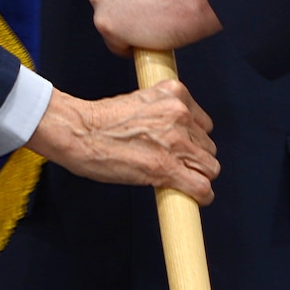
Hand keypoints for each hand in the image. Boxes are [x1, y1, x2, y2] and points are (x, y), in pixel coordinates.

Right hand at [25, 82, 218, 204]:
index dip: (193, 140)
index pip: (203, 123)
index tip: (184, 149)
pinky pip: (201, 187)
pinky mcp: (167, 167)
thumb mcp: (141, 101)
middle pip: (208, 146)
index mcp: (174, 93)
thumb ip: (164, 112)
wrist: (79, 132)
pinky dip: (199, 195)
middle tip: (175, 165)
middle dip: (194, 158)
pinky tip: (190, 197)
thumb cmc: (101, 120)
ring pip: (209, 168)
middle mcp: (180, 114)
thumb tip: (177, 134)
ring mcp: (176, 141)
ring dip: (196, 176)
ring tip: (177, 180)